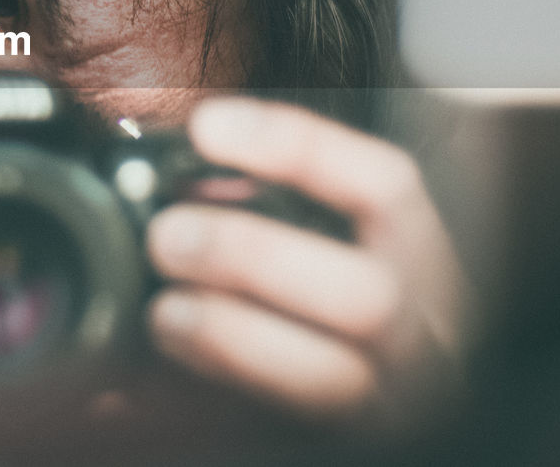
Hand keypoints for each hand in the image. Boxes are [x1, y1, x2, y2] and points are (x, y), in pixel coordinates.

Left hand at [145, 97, 467, 424]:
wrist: (371, 397)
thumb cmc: (323, 296)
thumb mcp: (322, 237)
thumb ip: (263, 203)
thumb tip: (164, 173)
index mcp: (417, 258)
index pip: (386, 186)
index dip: (297, 147)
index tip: (207, 125)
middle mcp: (424, 335)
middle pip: (369, 297)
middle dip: (255, 257)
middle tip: (168, 236)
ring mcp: (388, 405)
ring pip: (331, 382)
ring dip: (233, 339)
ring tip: (162, 315)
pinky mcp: (339, 448)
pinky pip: (274, 435)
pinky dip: (199, 408)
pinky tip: (134, 390)